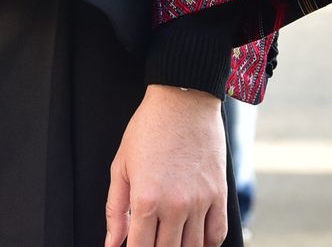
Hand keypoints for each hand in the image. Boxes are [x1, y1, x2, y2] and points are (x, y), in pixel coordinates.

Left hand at [106, 85, 228, 246]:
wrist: (183, 100)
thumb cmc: (148, 128)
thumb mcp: (121, 166)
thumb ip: (115, 209)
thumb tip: (111, 243)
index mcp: (146, 199)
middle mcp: (175, 205)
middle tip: (151, 242)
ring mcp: (200, 201)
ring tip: (171, 241)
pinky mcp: (219, 194)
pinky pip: (217, 233)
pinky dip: (207, 244)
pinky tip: (195, 241)